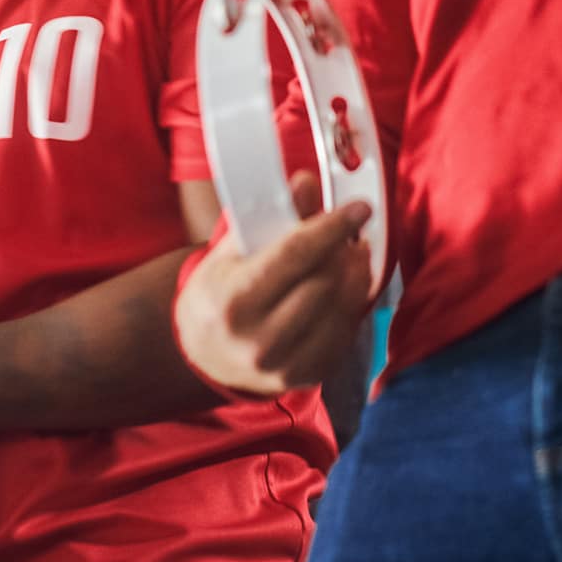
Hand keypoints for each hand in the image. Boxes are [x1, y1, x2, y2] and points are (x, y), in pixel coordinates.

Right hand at [174, 171, 372, 394]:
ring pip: (340, 310)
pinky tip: (344, 287)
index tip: (359, 208)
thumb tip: (305, 183)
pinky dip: (350, 306)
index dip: (331, 227)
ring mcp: (283, 365)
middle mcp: (259, 339)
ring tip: (352, 254)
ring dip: (354, 276)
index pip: (294, 255)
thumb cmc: (216, 294)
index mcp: (234, 300)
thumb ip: (268, 217)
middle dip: (342, 249)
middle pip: (323, 282)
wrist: (202, 355)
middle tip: (350, 230)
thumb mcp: (229, 252)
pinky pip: (343, 336)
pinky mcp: (304, 378)